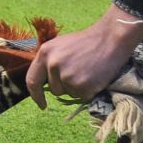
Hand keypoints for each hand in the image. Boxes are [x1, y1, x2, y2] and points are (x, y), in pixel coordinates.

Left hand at [25, 9, 142, 108]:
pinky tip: (95, 77)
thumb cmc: (87, 42)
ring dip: (78, 88)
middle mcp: (52, 64)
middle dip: (66, 86)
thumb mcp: (60, 46)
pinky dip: (90, 91)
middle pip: (54, 89)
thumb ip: (49, 62)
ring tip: (88, 71)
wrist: (110, 39)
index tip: (41, 104)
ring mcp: (66, 75)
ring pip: (69, 94)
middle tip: (80, 71)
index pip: (32, 80)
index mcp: (45, 53)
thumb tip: (42, 82)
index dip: (36, 95)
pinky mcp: (81, 86)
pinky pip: (82, 97)